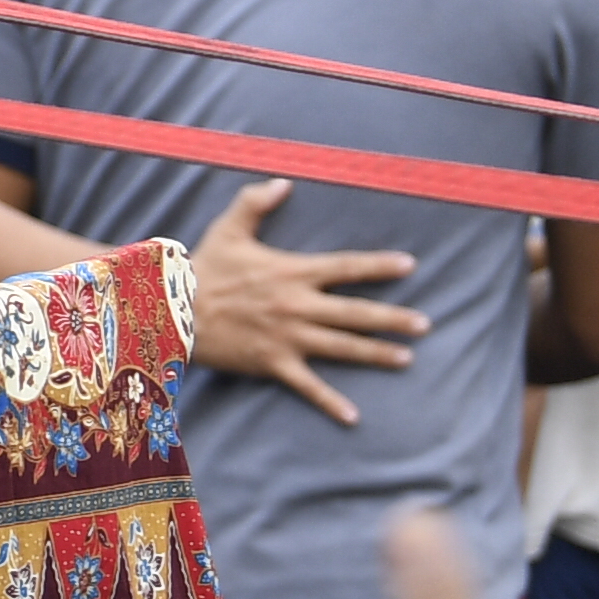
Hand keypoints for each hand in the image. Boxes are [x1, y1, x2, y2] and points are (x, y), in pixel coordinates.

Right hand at [181, 177, 424, 424]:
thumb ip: (255, 203)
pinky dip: (330, 402)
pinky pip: (308, 386)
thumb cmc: (203, 269)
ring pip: (342, 347)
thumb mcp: (228, 230)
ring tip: (407, 358)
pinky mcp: (274, 362)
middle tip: (425, 324)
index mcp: (291, 272)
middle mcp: (297, 306)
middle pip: (355, 312)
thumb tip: (283, 182)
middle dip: (393, 319)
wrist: (174, 310)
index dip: (378, 266)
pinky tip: (353, 416)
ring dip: (376, 354)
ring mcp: (289, 337)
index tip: (410, 265)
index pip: (345, 267)